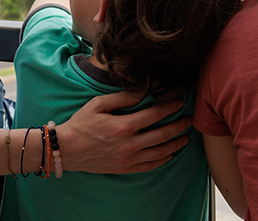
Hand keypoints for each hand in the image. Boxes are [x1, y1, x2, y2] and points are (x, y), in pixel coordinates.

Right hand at [55, 90, 190, 173]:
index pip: (155, 114)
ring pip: (160, 152)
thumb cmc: (81, 124)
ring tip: (186, 137)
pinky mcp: (125, 168)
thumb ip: (122, 97)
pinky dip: (162, 160)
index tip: (180, 102)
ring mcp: (128, 158)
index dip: (170, 107)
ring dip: (176, 144)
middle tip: (190, 120)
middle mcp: (129, 144)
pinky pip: (149, 166)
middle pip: (163, 134)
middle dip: (179, 126)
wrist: (67, 149)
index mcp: (124, 125)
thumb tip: (143, 90)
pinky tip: (170, 154)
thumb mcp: (99, 104)